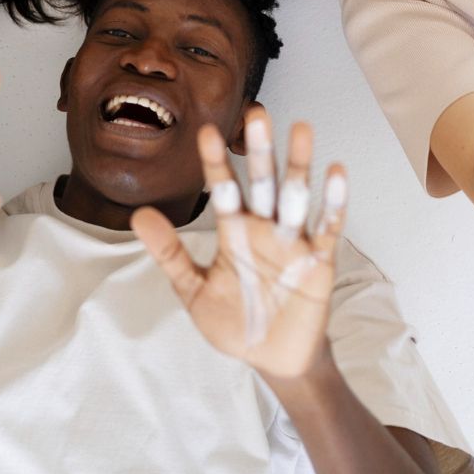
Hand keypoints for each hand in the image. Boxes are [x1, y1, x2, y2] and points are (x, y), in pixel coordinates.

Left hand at [133, 107, 346, 379]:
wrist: (272, 360)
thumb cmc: (233, 321)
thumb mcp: (194, 290)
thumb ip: (170, 253)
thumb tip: (137, 215)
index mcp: (235, 230)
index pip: (223, 188)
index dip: (215, 162)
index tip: (205, 132)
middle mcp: (264, 228)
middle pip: (263, 182)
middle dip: (260, 150)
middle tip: (256, 112)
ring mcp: (292, 242)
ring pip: (296, 196)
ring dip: (299, 164)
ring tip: (301, 128)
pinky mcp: (318, 262)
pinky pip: (327, 228)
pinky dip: (333, 203)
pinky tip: (336, 174)